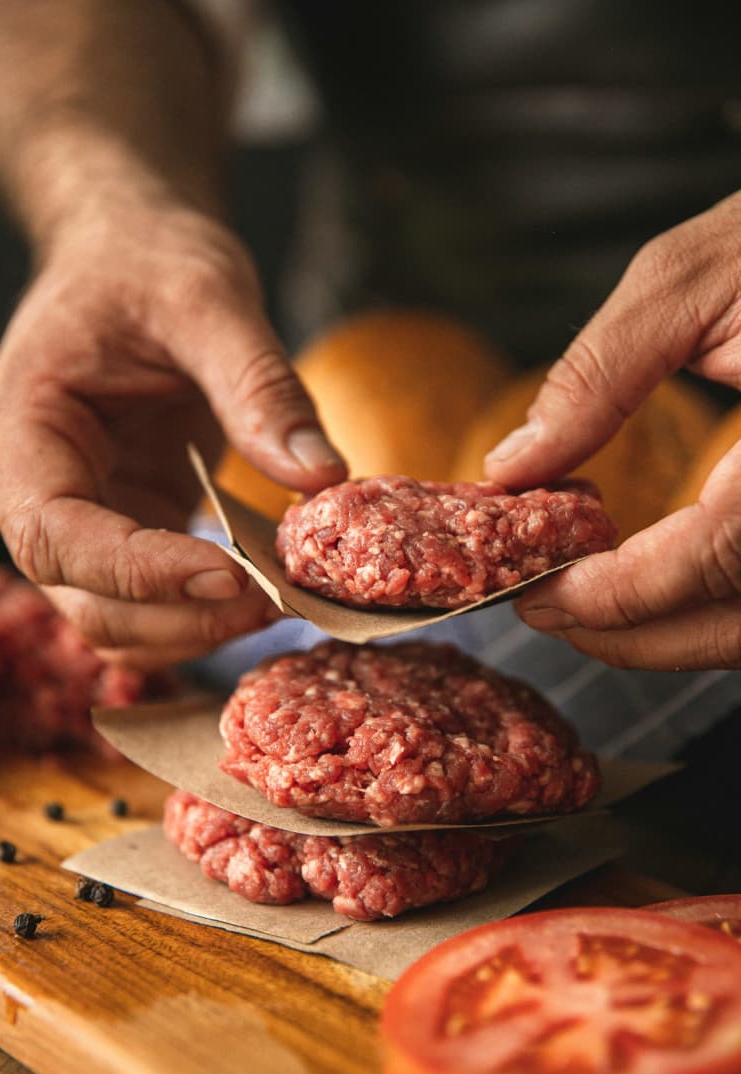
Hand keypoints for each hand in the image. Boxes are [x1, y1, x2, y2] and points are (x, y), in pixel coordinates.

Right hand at [0, 199, 345, 667]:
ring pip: (117, 620)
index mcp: (21, 425)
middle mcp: (30, 488)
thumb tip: (323, 477)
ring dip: (197, 628)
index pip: (56, 533)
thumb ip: (261, 387)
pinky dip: (206, 612)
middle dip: (181, 616)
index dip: (139, 571)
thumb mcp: (209, 298)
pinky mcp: (124, 530)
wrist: (131, 256)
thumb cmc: (148, 261)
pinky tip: (268, 589)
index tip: (232, 575)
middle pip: (84, 597)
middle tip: (279, 599)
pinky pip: (154, 602)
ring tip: (282, 598)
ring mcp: (77, 519)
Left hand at [485, 192, 740, 669]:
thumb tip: (513, 467)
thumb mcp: (693, 278)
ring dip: (670, 635)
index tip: (538, 594)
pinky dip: (712, 609)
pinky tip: (658, 583)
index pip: (718, 558)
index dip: (619, 596)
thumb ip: (599, 376)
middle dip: (632, 636)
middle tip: (547, 612)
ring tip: (587, 603)